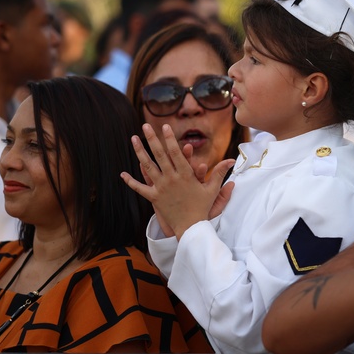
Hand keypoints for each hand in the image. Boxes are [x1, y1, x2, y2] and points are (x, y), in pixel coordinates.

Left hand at [121, 123, 233, 238]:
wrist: (191, 227)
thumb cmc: (202, 207)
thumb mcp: (212, 189)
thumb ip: (219, 172)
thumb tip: (232, 160)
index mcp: (185, 174)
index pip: (175, 152)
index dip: (170, 138)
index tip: (165, 126)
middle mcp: (171, 178)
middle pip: (159, 154)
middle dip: (152, 138)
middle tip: (145, 126)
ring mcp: (161, 188)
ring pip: (148, 166)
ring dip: (140, 152)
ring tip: (133, 139)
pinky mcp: (154, 198)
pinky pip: (140, 188)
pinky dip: (131, 181)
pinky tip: (122, 174)